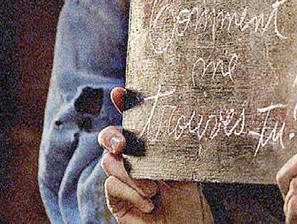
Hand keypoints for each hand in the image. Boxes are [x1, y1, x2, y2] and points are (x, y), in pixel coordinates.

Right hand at [99, 88, 213, 223]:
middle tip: (124, 144)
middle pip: (108, 138)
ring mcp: (120, 179)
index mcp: (149, 148)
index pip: (133, 122)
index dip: (124, 105)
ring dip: (132, 176)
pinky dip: (132, 193)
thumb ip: (175, 152)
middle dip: (111, 136)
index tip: (119, 92)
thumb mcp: (185, 171)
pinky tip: (149, 203)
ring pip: (109, 162)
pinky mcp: (115, 199)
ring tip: (154, 190)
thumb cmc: (188, 200)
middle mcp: (130, 160)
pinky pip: (112, 186)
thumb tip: (178, 127)